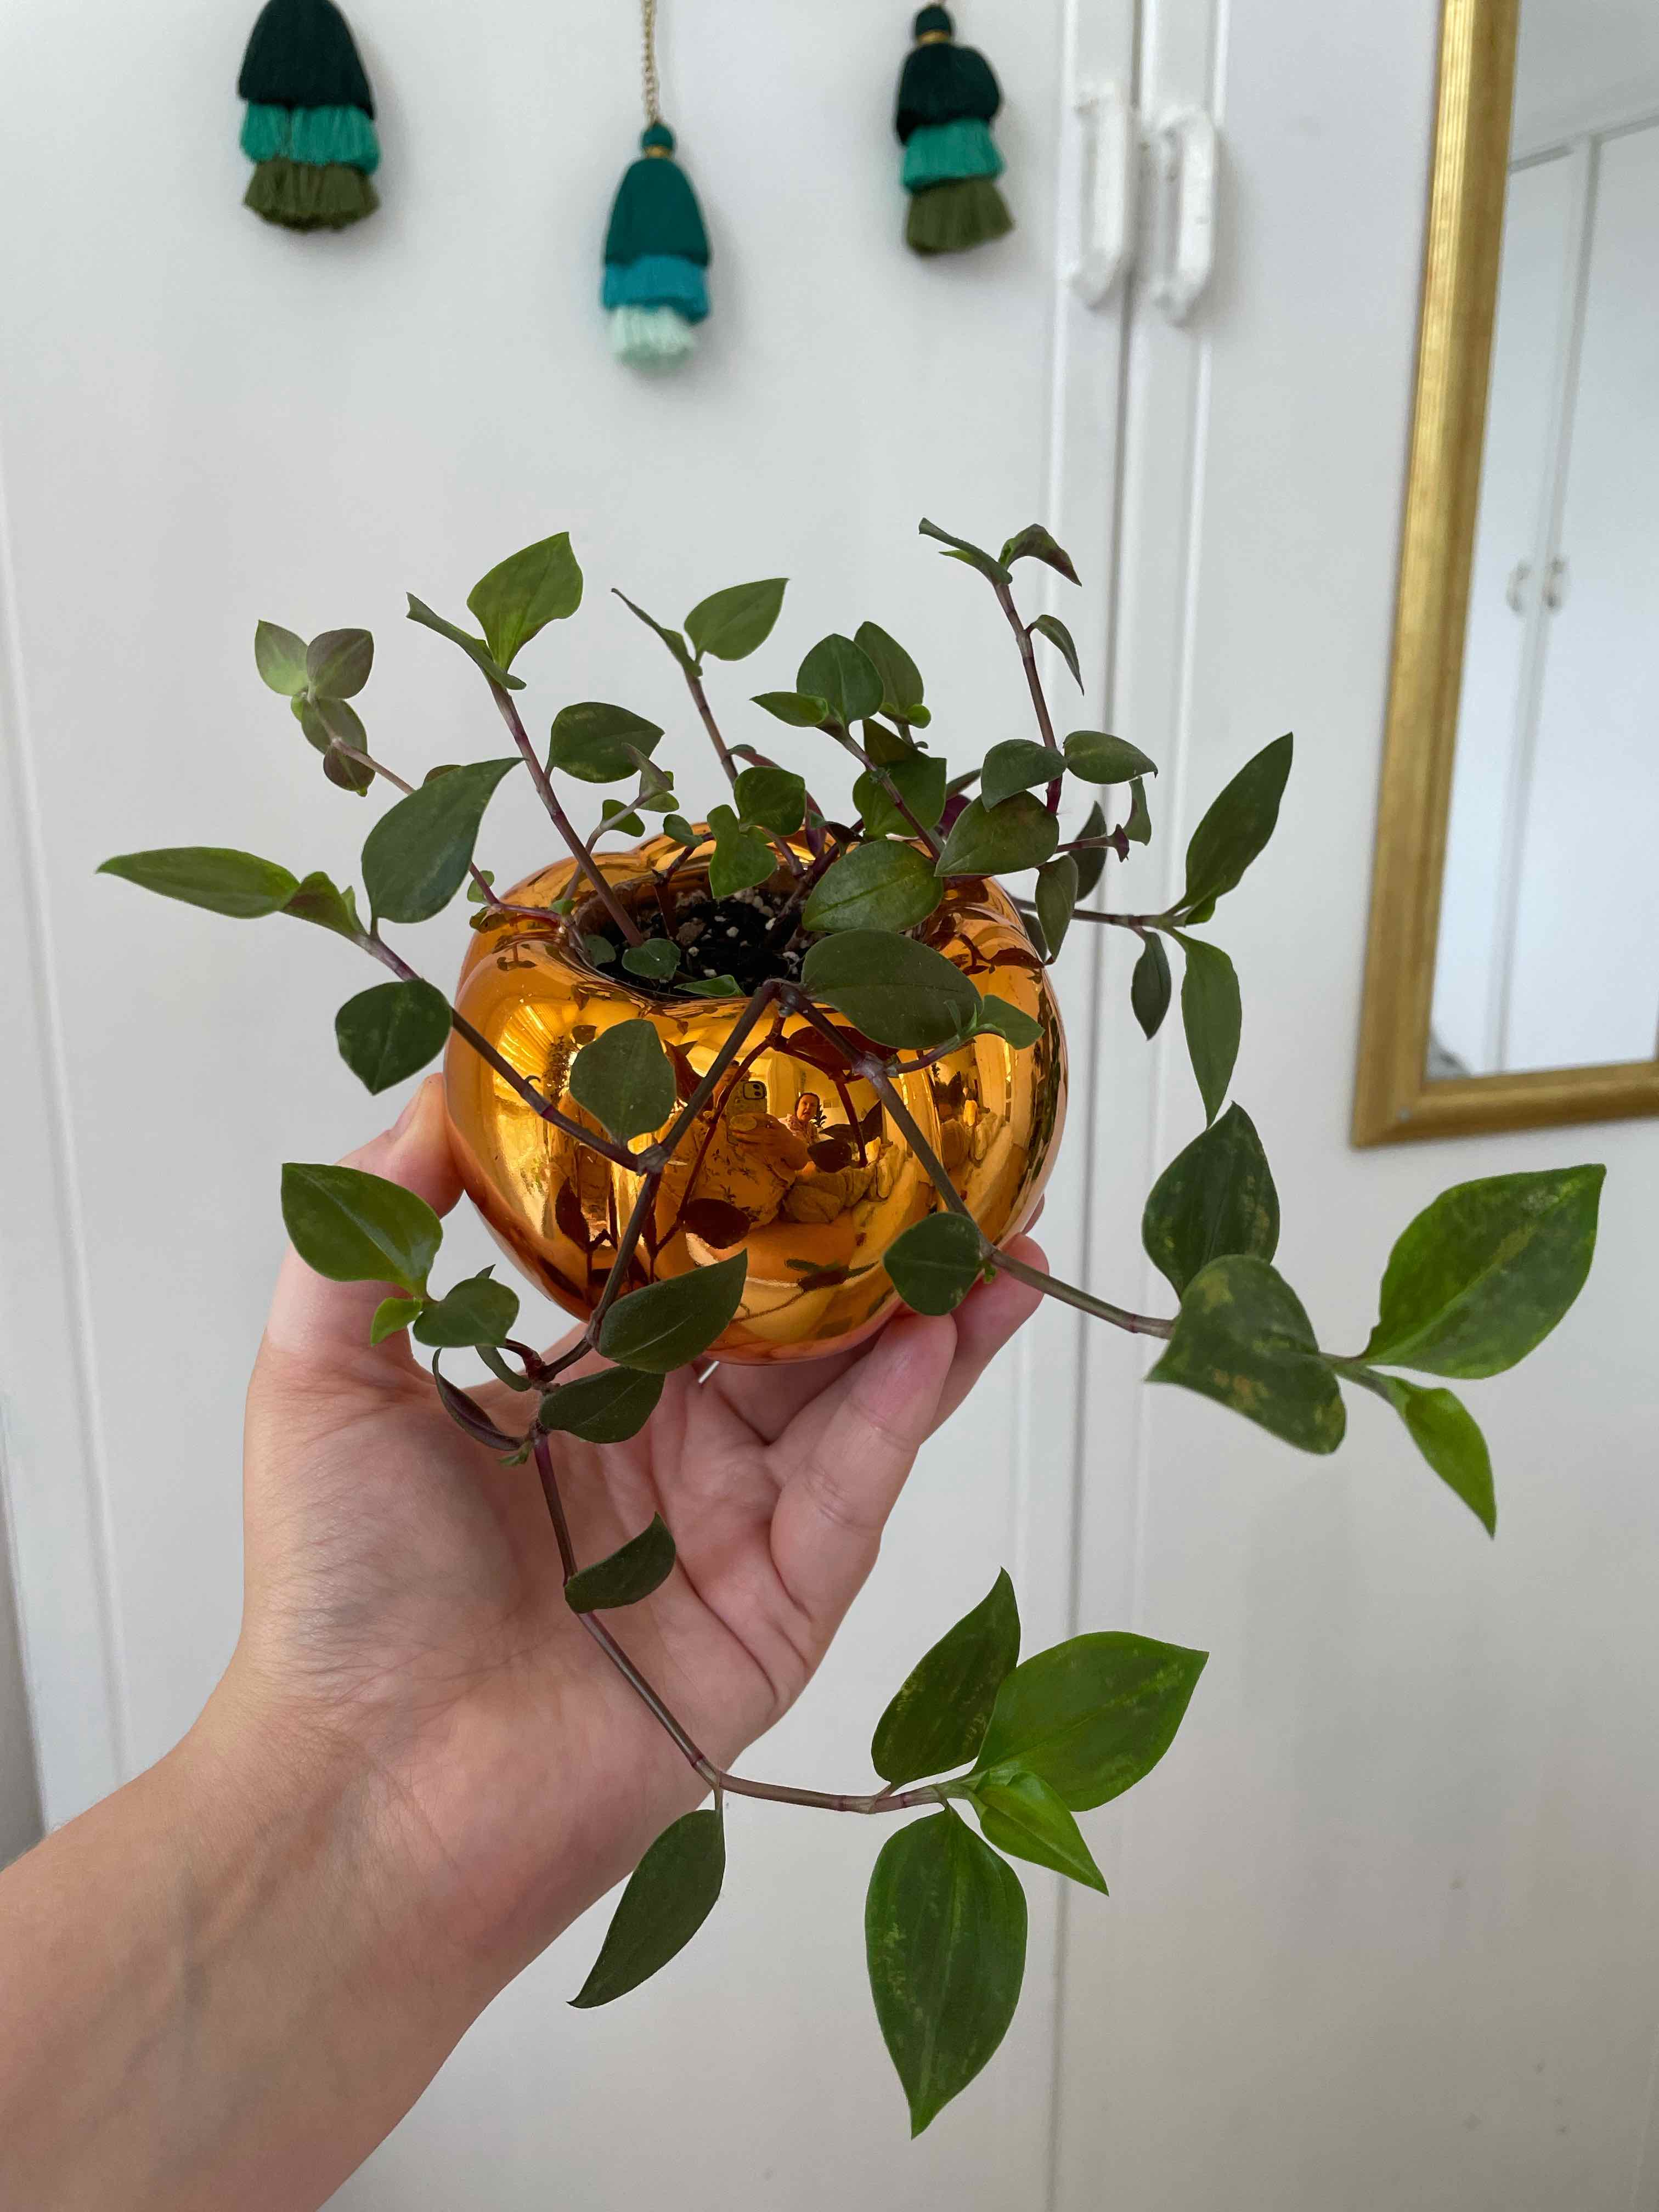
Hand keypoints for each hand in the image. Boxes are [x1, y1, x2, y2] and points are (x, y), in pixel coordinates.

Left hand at [233, 1073, 1045, 1985]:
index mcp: (580, 1391)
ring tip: (1000, 1234)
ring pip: (853, 1399)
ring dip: (928, 1316)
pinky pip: (851, 1491)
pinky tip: (941, 1329)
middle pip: (795, 1324)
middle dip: (870, 1246)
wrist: (374, 1788)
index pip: (689, 1266)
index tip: (795, 1099)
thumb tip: (437, 1090)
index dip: (746, 1188)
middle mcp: (669, 1450)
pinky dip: (900, 1411)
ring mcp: (734, 1529)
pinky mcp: (780, 1609)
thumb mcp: (321, 1374)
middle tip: (944, 1153)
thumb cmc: (338, 1587)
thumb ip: (370, 1232)